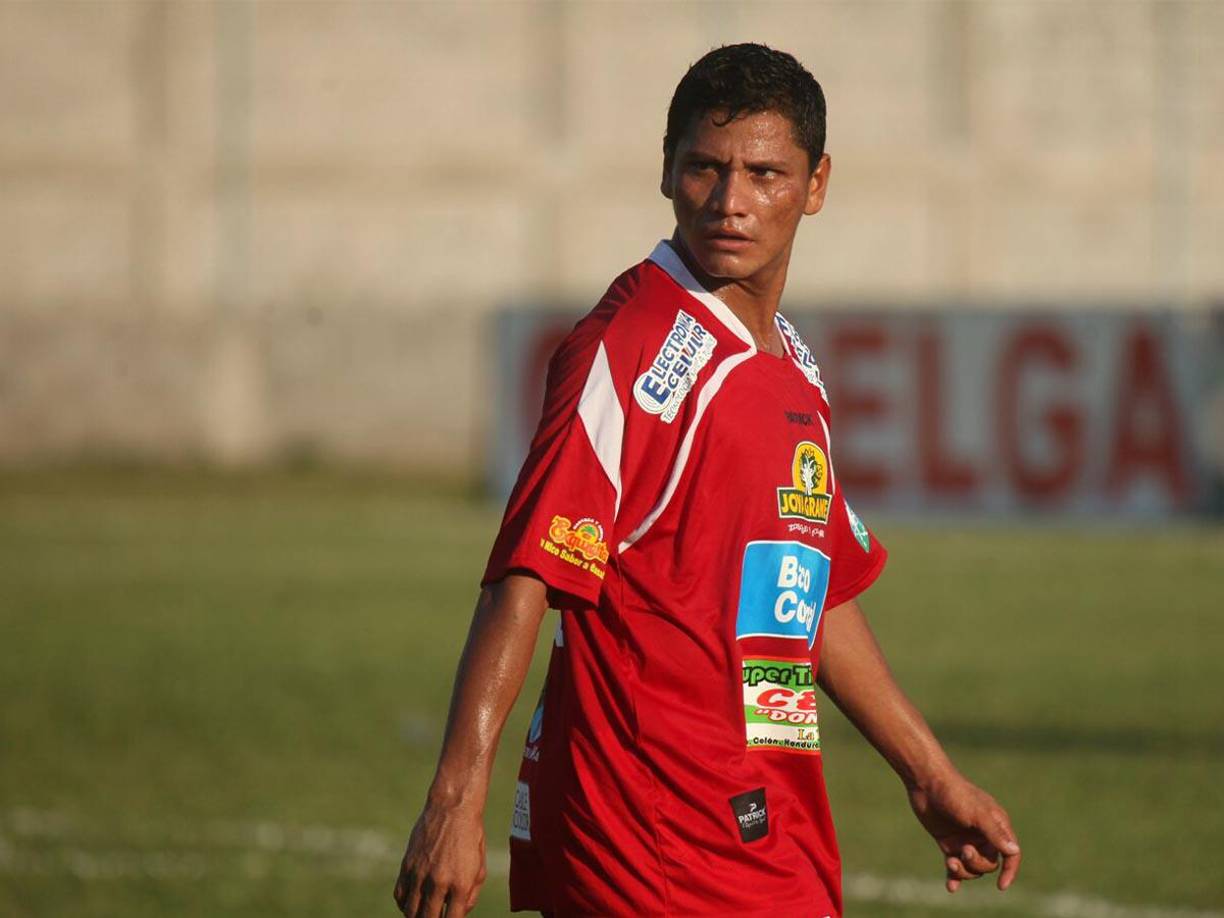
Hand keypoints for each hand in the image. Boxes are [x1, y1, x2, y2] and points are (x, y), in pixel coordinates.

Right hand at [392, 800, 486, 916]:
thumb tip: (457, 914)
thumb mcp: (479, 868)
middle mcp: (438, 881)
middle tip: (435, 917)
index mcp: (460, 883)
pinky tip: (412, 903)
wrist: (452, 809)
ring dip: (417, 916)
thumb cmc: (470, 838)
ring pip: (410, 911)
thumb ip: (470, 897)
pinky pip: (400, 895)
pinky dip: (404, 904)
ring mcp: (420, 873)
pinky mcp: (407, 864)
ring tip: (424, 914)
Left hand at [907, 772, 1020, 892]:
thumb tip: (1014, 851)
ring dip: (963, 871)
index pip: (1010, 854)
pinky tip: (951, 887)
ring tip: (950, 863)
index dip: (1010, 871)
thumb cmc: (955, 794)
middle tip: (963, 851)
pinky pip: (955, 866)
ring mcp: (965, 839)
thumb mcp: (977, 813)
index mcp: (996, 825)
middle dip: (976, 863)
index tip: (1001, 885)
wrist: (926, 783)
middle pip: (988, 864)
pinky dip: (954, 877)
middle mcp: (983, 835)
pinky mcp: (948, 843)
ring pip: (971, 868)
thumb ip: (994, 833)